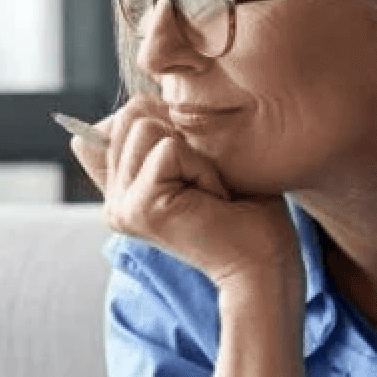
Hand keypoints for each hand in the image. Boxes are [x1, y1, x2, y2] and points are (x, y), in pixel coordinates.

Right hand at [70, 97, 297, 291]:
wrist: (262, 263)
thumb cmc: (243, 210)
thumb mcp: (195, 159)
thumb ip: (154, 139)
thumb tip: (115, 113)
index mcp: (121, 189)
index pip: (120, 121)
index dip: (165, 124)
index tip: (193, 171)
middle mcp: (114, 200)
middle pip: (131, 114)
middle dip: (180, 135)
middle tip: (203, 183)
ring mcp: (120, 206)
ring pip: (145, 125)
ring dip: (192, 152)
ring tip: (207, 191)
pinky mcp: (138, 208)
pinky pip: (168, 149)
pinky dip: (202, 167)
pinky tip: (211, 199)